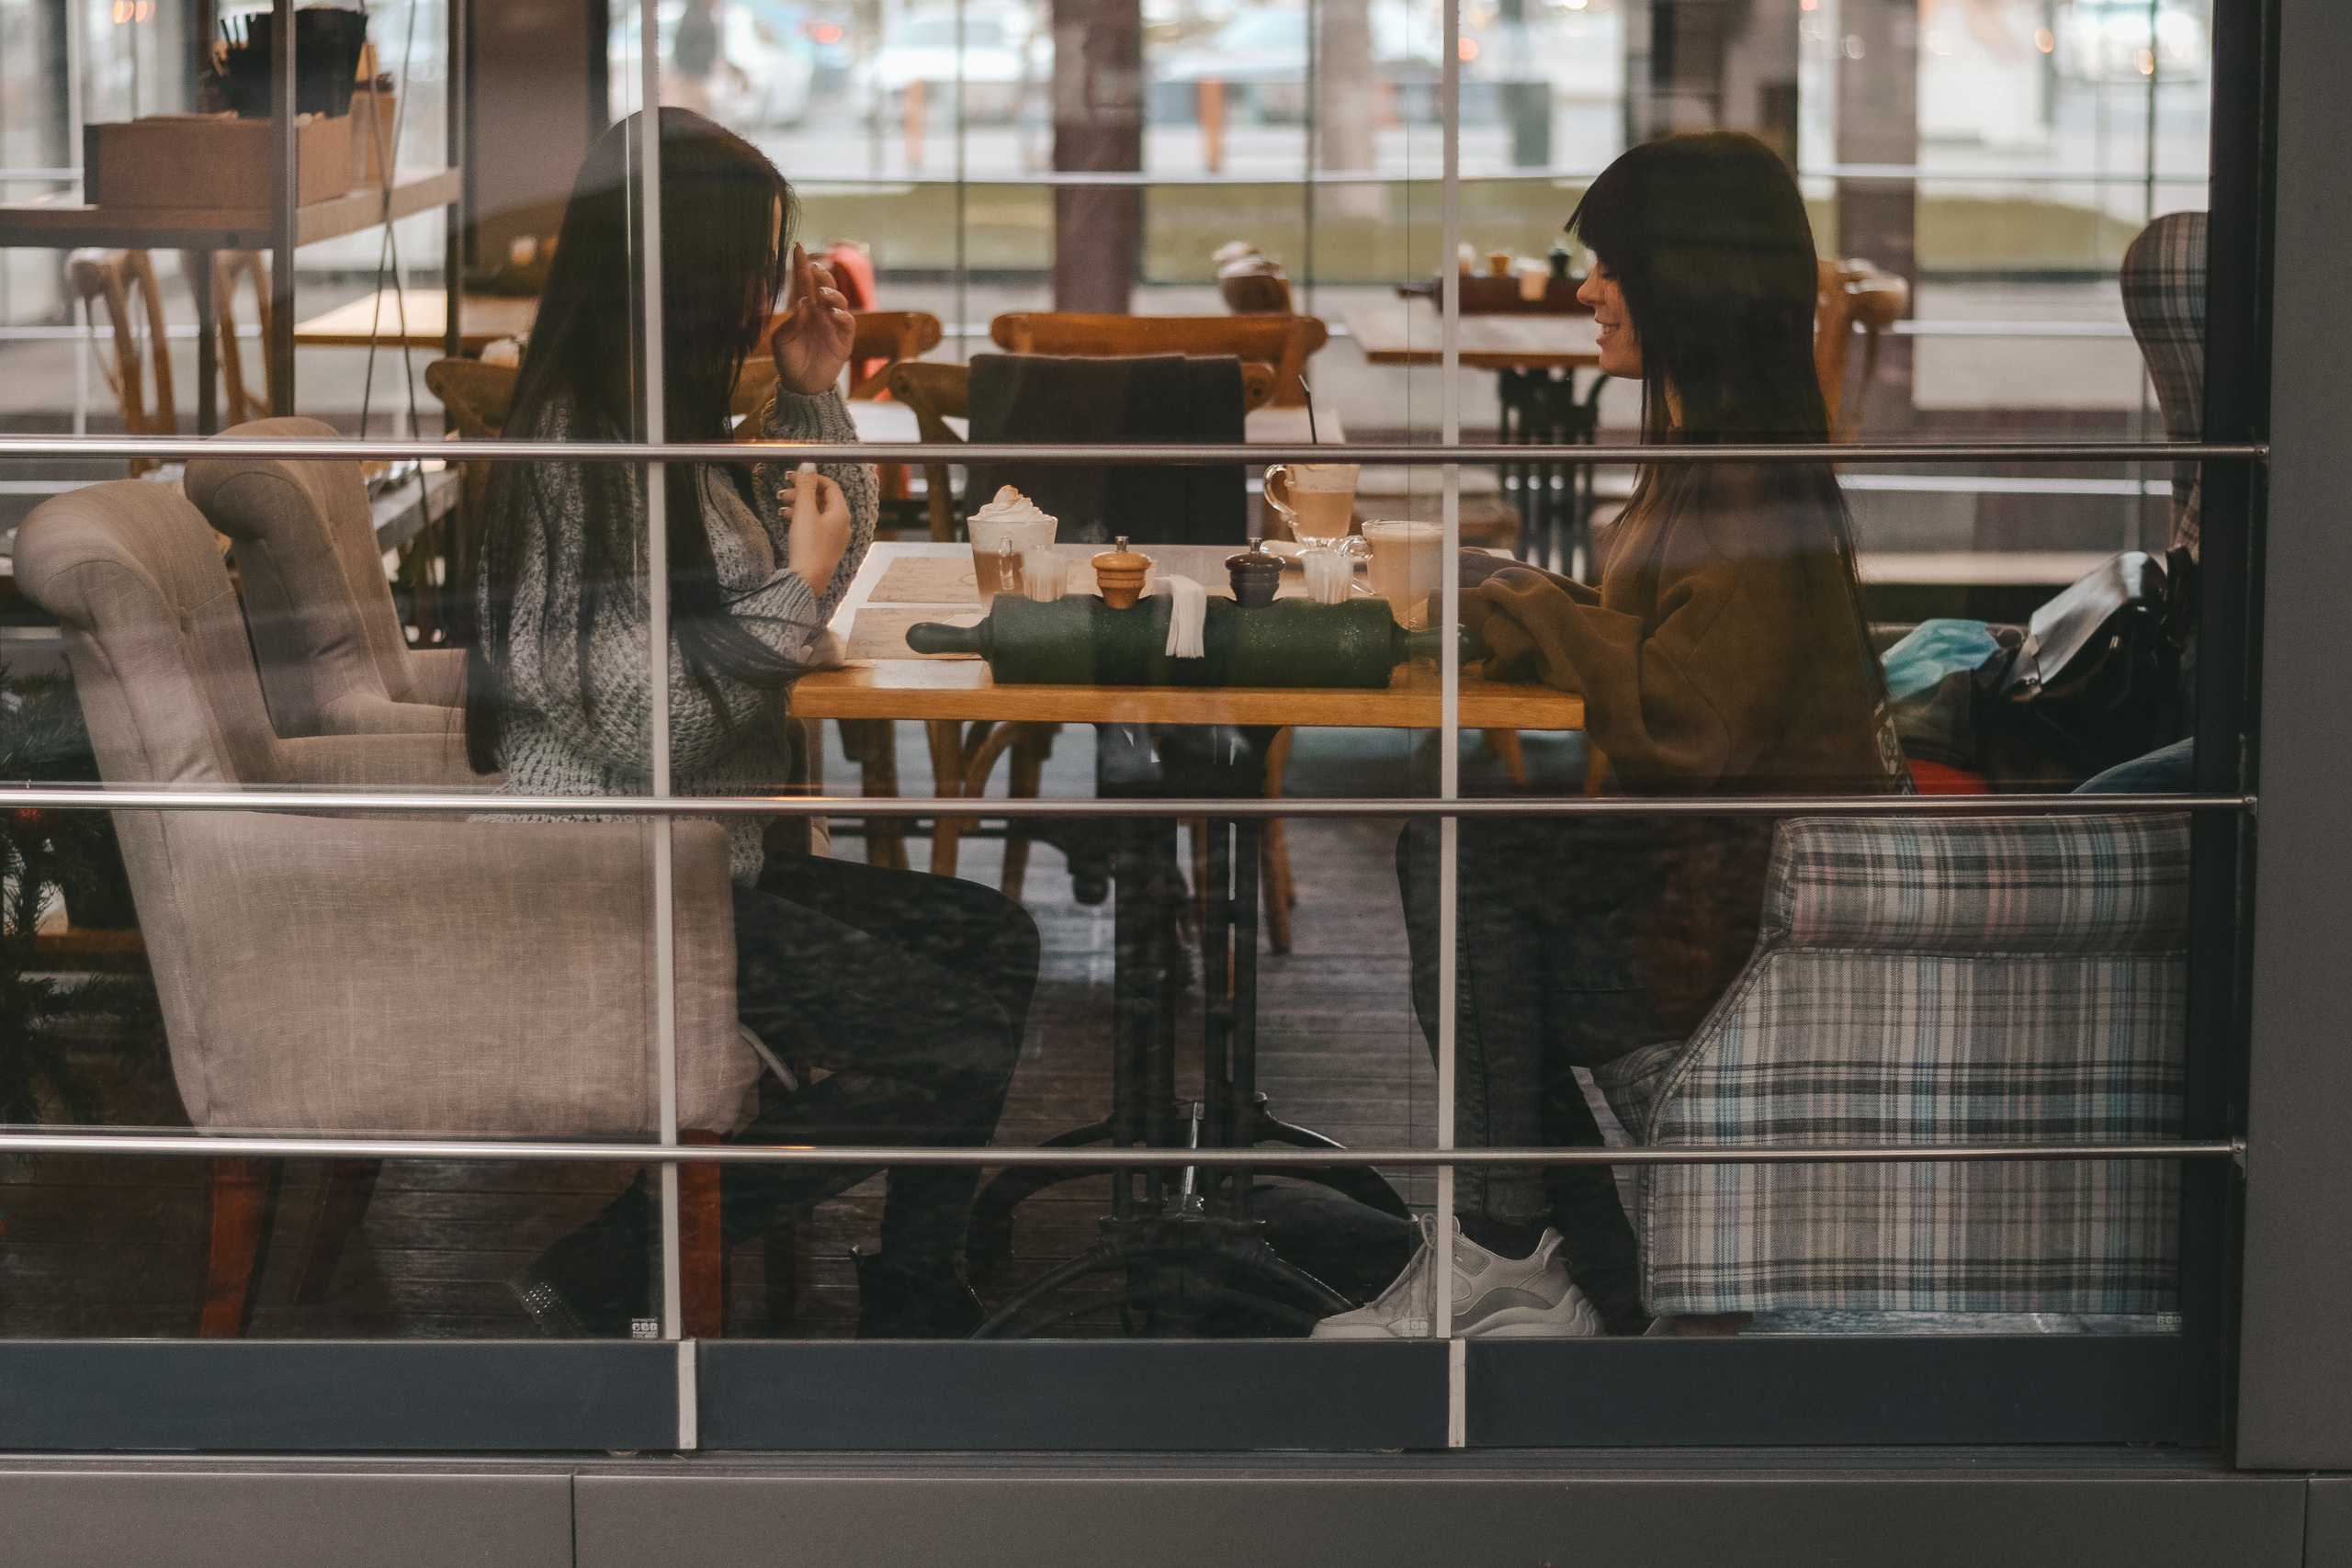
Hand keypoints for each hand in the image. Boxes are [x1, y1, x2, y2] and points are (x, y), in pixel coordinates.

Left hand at [768, 242, 855, 396]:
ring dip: (832, 293)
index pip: (803, 282)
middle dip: (822, 275)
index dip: (801, 265)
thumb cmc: (789, 360)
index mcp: (803, 308)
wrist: (802, 385)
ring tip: (822, 294)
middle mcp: (820, 312)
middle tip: (814, 269)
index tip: (797, 247)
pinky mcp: (844, 339)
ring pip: (839, 300)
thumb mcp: (781, 340)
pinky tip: (833, 313)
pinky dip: (842, 316)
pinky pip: (848, 323)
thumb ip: (790, 321)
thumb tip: (803, 303)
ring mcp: (833, 324)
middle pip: (825, 286)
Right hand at [782, 463, 852, 589]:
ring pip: (816, 512)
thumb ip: (806, 486)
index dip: (811, 477)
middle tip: (783, 490)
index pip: (829, 486)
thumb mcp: (805, 512)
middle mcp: (841, 524)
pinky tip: (786, 517)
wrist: (807, 580)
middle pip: (822, 498)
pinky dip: (801, 517)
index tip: (793, 476)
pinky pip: (814, 525)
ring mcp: (834, 536)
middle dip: (802, 491)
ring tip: (781, 503)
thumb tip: (809, 464)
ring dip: (799, 504)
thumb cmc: (808, 547)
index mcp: (841, 513)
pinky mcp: (824, 547)